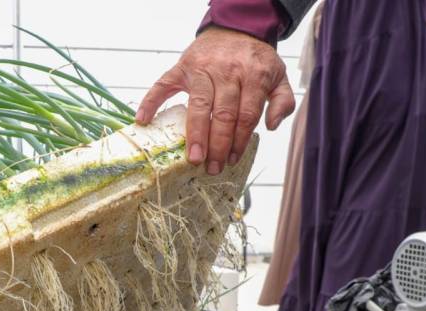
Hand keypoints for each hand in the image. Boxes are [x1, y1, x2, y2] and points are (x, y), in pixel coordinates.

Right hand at [135, 26, 294, 174]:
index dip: (239, 140)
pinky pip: (163, 84)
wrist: (236, 28)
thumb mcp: (279, 76)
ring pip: (199, 105)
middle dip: (217, 144)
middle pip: (222, 114)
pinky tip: (143, 120)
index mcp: (253, 75)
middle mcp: (227, 72)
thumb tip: (270, 126)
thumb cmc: (255, 59)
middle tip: (212, 167)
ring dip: (195, 134)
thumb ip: (282, 101)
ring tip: (194, 158)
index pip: (245, 115)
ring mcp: (202, 69)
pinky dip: (150, 101)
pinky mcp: (182, 67)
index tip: (232, 160)